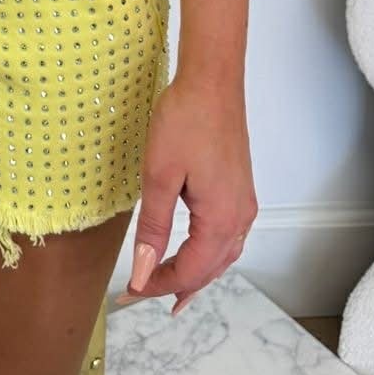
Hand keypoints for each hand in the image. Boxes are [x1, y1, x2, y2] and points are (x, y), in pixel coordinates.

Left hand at [114, 75, 257, 317]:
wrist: (211, 80)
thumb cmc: (185, 121)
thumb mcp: (159, 177)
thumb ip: (153, 229)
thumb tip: (144, 273)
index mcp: (221, 220)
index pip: (189, 272)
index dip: (157, 286)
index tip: (129, 291)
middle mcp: (240, 217)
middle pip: (209, 270)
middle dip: (174, 284)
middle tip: (140, 293)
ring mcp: (244, 203)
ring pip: (222, 256)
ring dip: (195, 273)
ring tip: (169, 287)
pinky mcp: (241, 189)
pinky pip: (228, 237)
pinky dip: (209, 254)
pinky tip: (196, 253)